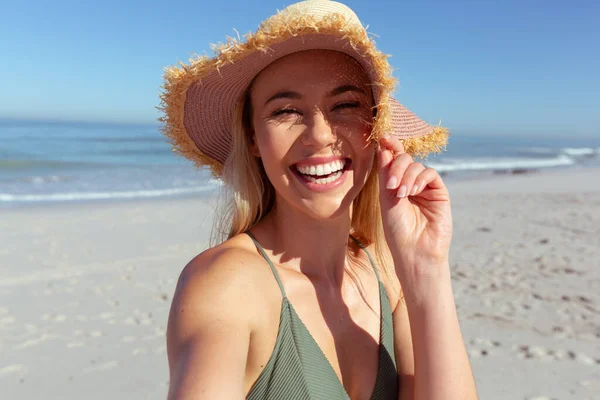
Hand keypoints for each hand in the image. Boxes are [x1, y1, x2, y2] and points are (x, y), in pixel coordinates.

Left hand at [377, 135, 452, 279]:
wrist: (414, 250)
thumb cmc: (397, 229)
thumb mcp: (387, 198)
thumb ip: (386, 172)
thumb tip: (384, 146)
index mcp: (394, 185)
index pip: (392, 160)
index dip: (390, 146)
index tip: (384, 136)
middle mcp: (409, 183)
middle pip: (404, 159)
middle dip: (396, 167)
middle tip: (391, 185)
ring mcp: (425, 187)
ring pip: (416, 165)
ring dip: (406, 176)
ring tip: (402, 194)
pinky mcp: (439, 192)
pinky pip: (430, 174)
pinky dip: (420, 178)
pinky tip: (413, 191)